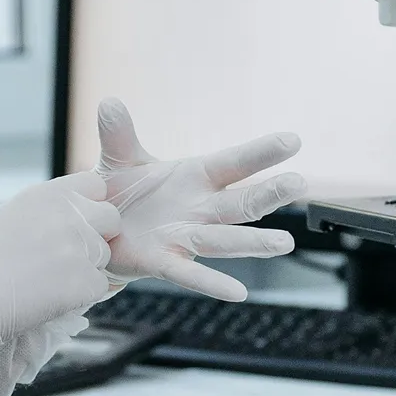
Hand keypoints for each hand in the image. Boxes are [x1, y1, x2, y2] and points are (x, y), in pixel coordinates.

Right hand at [0, 173, 119, 353]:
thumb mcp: (10, 218)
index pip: (95, 187)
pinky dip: (80, 297)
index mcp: (47, 194)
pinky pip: (99, 287)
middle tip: (64, 259)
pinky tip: (47, 298)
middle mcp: (68, 214)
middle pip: (111, 219)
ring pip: (104, 256)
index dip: (88, 207)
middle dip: (96, 237)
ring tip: (45, 282)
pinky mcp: (84, 282)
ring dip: (85, 269)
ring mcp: (79, 248)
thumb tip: (77, 222)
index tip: (70, 225)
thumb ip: (48, 214)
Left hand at [95, 98, 305, 300]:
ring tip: (285, 243)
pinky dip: (213, 283)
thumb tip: (109, 102)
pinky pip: (191, 275)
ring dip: (255, 242)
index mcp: (195, 177)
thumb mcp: (120, 160)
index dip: (261, 152)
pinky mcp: (165, 262)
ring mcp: (186, 237)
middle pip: (241, 202)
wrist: (97, 232)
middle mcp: (199, 209)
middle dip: (269, 194)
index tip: (292, 140)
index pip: (233, 163)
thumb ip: (119, 134)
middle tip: (299, 184)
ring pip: (226, 240)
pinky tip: (238, 293)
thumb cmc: (121, 194)